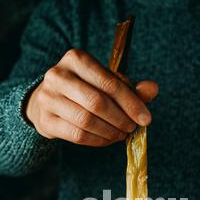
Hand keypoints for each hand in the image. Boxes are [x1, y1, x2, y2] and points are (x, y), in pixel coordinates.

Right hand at [25, 49, 157, 145]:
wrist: (46, 101)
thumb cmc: (82, 89)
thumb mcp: (105, 82)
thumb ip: (129, 87)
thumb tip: (153, 89)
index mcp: (76, 58)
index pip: (109, 83)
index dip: (131, 103)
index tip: (146, 119)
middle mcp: (58, 75)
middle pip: (97, 103)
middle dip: (120, 119)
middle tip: (131, 128)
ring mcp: (48, 98)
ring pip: (87, 121)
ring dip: (110, 132)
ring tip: (121, 135)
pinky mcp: (46, 120)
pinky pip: (78, 135)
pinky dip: (98, 141)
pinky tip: (107, 139)